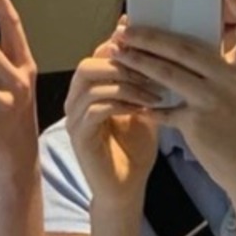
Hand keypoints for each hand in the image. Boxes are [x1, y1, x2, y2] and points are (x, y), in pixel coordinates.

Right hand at [64, 20, 161, 209]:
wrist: (126, 188)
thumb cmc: (135, 149)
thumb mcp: (144, 106)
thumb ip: (145, 81)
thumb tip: (162, 51)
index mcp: (89, 89)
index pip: (99, 54)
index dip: (124, 47)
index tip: (155, 49)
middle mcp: (75, 100)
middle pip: (89, 64)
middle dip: (123, 64)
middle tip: (154, 73)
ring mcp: (74, 118)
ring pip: (90, 83)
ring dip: (126, 84)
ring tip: (153, 93)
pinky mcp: (79, 136)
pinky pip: (95, 109)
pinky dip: (121, 105)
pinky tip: (144, 110)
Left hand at [112, 0, 235, 197]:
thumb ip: (221, 62)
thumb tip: (185, 38)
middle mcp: (233, 78)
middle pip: (186, 47)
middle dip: (151, 36)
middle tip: (125, 27)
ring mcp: (215, 101)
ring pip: (168, 75)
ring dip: (137, 63)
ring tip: (116, 52)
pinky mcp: (199, 125)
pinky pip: (163, 110)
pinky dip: (144, 105)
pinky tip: (125, 99)